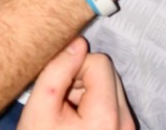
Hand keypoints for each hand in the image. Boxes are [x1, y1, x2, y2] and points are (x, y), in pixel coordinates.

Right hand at [17, 39, 136, 129]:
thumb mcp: (39, 108)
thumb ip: (57, 71)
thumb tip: (76, 43)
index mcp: (106, 117)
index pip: (99, 62)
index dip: (74, 69)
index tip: (59, 90)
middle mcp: (125, 123)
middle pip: (109, 73)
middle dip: (82, 81)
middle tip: (62, 105)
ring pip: (111, 87)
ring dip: (88, 94)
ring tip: (68, 117)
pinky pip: (113, 104)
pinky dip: (95, 106)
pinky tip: (77, 124)